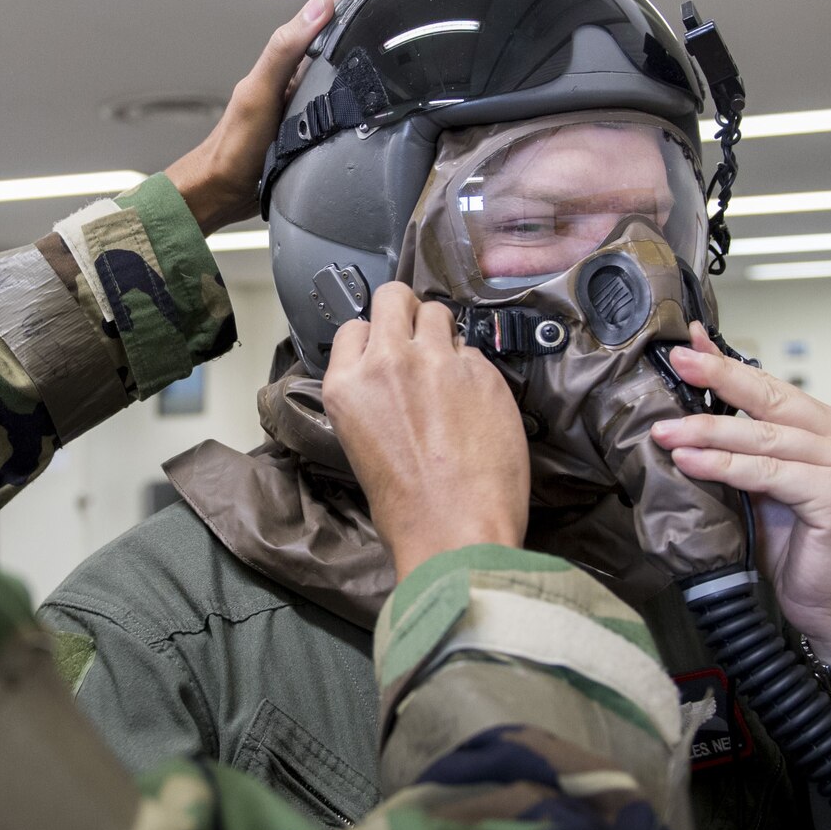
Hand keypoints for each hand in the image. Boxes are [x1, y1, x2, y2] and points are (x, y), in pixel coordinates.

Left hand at [166, 0, 393, 233]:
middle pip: (351, 22)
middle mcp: (305, 68)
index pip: (334, 2)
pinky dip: (376, 76)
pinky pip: (355, 88)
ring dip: (382, 33)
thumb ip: (285, 49)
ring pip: (355, 53)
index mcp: (291, 53)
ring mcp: (314, 92)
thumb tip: (321, 7)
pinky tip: (396, 83)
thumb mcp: (259, 92)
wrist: (222, 190)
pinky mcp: (321, 120)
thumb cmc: (234, 146)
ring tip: (418, 21)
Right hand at [321, 283, 529, 580]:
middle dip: (404, 309)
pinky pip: (475, 351)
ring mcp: (438, 362)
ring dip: (441, 333)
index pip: (353, 328)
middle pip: (394, 296)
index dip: (371, 338)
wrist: (455, 533)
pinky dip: (474, 369)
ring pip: (439, 312)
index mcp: (347, 385)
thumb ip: (368, 395)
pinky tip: (475, 402)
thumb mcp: (358, 443)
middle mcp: (388, 362)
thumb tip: (387, 378)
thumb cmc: (407, 507)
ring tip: (448, 367)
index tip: (382, 350)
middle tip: (415, 332)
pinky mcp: (483, 372)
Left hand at [650, 325, 830, 738]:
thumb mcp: (761, 485)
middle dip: (717, 379)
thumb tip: (691, 403)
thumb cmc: (802, 551)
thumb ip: (737, 443)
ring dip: (708, 432)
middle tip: (677, 364)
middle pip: (771, 400)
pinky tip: (691, 462)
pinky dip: (726, 467)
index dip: (726, 367)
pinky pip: (770, 473)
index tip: (688, 345)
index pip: (772, 389)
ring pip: (765, 437)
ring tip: (664, 430)